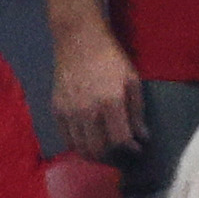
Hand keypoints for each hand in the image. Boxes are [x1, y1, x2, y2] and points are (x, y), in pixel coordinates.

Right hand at [39, 29, 149, 168]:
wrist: (78, 40)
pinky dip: (78, 145)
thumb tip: (142, 137)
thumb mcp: (132, 80)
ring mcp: (69, 112)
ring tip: (106, 152)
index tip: (137, 149)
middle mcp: (87, 111)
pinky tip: (88, 142)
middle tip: (121, 154)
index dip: (131, 149)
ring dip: (95, 155)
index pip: (119, 139)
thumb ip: (137, 111)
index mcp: (110, 102)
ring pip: (80, 147)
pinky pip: (66, 138)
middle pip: (98, 149)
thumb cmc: (110, 58)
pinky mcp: (56, 110)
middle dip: (113, 157)